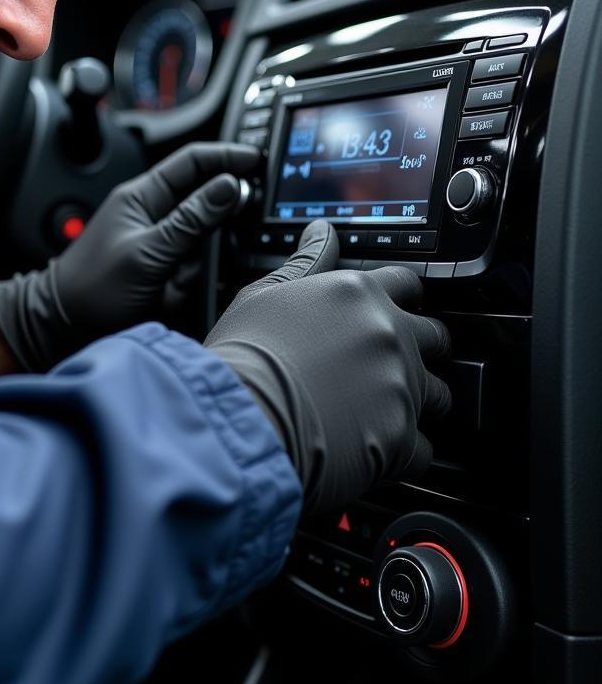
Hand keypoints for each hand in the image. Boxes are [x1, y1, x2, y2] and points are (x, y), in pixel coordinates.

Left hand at [0, 142, 259, 370]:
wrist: (62, 328)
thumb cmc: (92, 288)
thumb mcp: (148, 251)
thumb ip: (190, 220)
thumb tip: (228, 186)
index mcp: (143, 197)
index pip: (191, 162)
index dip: (225, 157)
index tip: (257, 161)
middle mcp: (154, 216)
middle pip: (204, 199)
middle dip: (221, 216)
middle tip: (239, 225)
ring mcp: (160, 244)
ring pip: (204, 237)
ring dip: (204, 256)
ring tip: (183, 275)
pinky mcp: (164, 272)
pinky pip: (195, 267)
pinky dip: (195, 277)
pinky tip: (178, 290)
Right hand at [204, 220, 451, 514]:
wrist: (243, 415)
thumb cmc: (244, 357)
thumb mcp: (264, 295)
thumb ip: (304, 263)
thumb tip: (321, 231)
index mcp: (357, 294)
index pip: (406, 283)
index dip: (400, 299)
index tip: (391, 312)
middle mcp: (389, 333)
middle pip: (437, 337)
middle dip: (421, 351)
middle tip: (389, 365)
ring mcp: (401, 385)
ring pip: (441, 394)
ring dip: (420, 402)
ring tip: (381, 412)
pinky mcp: (402, 437)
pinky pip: (426, 449)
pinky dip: (406, 452)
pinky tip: (376, 449)